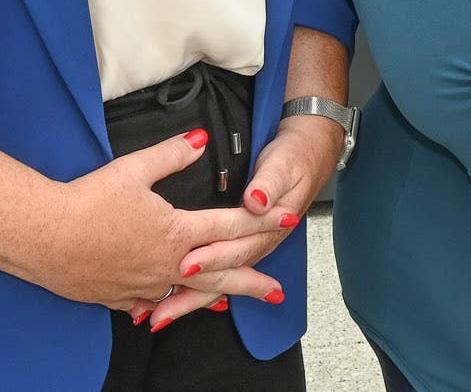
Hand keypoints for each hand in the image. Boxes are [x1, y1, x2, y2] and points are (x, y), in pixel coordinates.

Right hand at [21, 131, 260, 314]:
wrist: (44, 237)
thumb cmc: (88, 202)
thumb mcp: (134, 169)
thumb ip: (172, 155)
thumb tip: (200, 138)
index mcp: (177, 232)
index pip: (231, 226)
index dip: (262, 222)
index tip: (288, 221)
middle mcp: (166, 264)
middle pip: (220, 274)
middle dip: (252, 282)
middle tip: (277, 292)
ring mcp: (143, 286)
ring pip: (186, 293)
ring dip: (211, 297)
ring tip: (231, 304)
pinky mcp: (117, 297)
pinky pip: (148, 305)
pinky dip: (163, 306)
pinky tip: (164, 311)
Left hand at [148, 114, 345, 330]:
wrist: (310, 153)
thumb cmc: (294, 157)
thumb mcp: (284, 164)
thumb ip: (269, 182)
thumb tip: (256, 200)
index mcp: (269, 226)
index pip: (238, 247)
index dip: (212, 257)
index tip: (186, 264)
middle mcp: (258, 242)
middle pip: (224, 274)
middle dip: (192, 294)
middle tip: (162, 309)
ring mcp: (249, 246)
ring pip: (218, 279)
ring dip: (190, 300)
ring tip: (160, 318)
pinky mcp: (239, 243)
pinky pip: (218, 273)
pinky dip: (195, 289)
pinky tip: (173, 300)